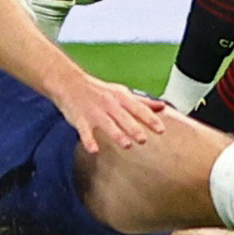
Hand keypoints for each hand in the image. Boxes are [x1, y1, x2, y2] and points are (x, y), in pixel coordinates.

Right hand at [53, 73, 167, 153]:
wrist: (70, 84)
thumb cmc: (100, 91)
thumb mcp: (122, 93)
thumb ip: (142, 102)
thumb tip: (163, 106)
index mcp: (122, 98)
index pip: (139, 109)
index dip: (151, 119)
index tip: (161, 130)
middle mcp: (110, 105)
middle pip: (124, 117)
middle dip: (134, 128)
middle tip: (143, 140)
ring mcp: (95, 112)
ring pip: (107, 124)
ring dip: (117, 134)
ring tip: (127, 145)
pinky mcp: (80, 119)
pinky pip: (85, 131)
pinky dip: (89, 141)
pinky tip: (94, 150)